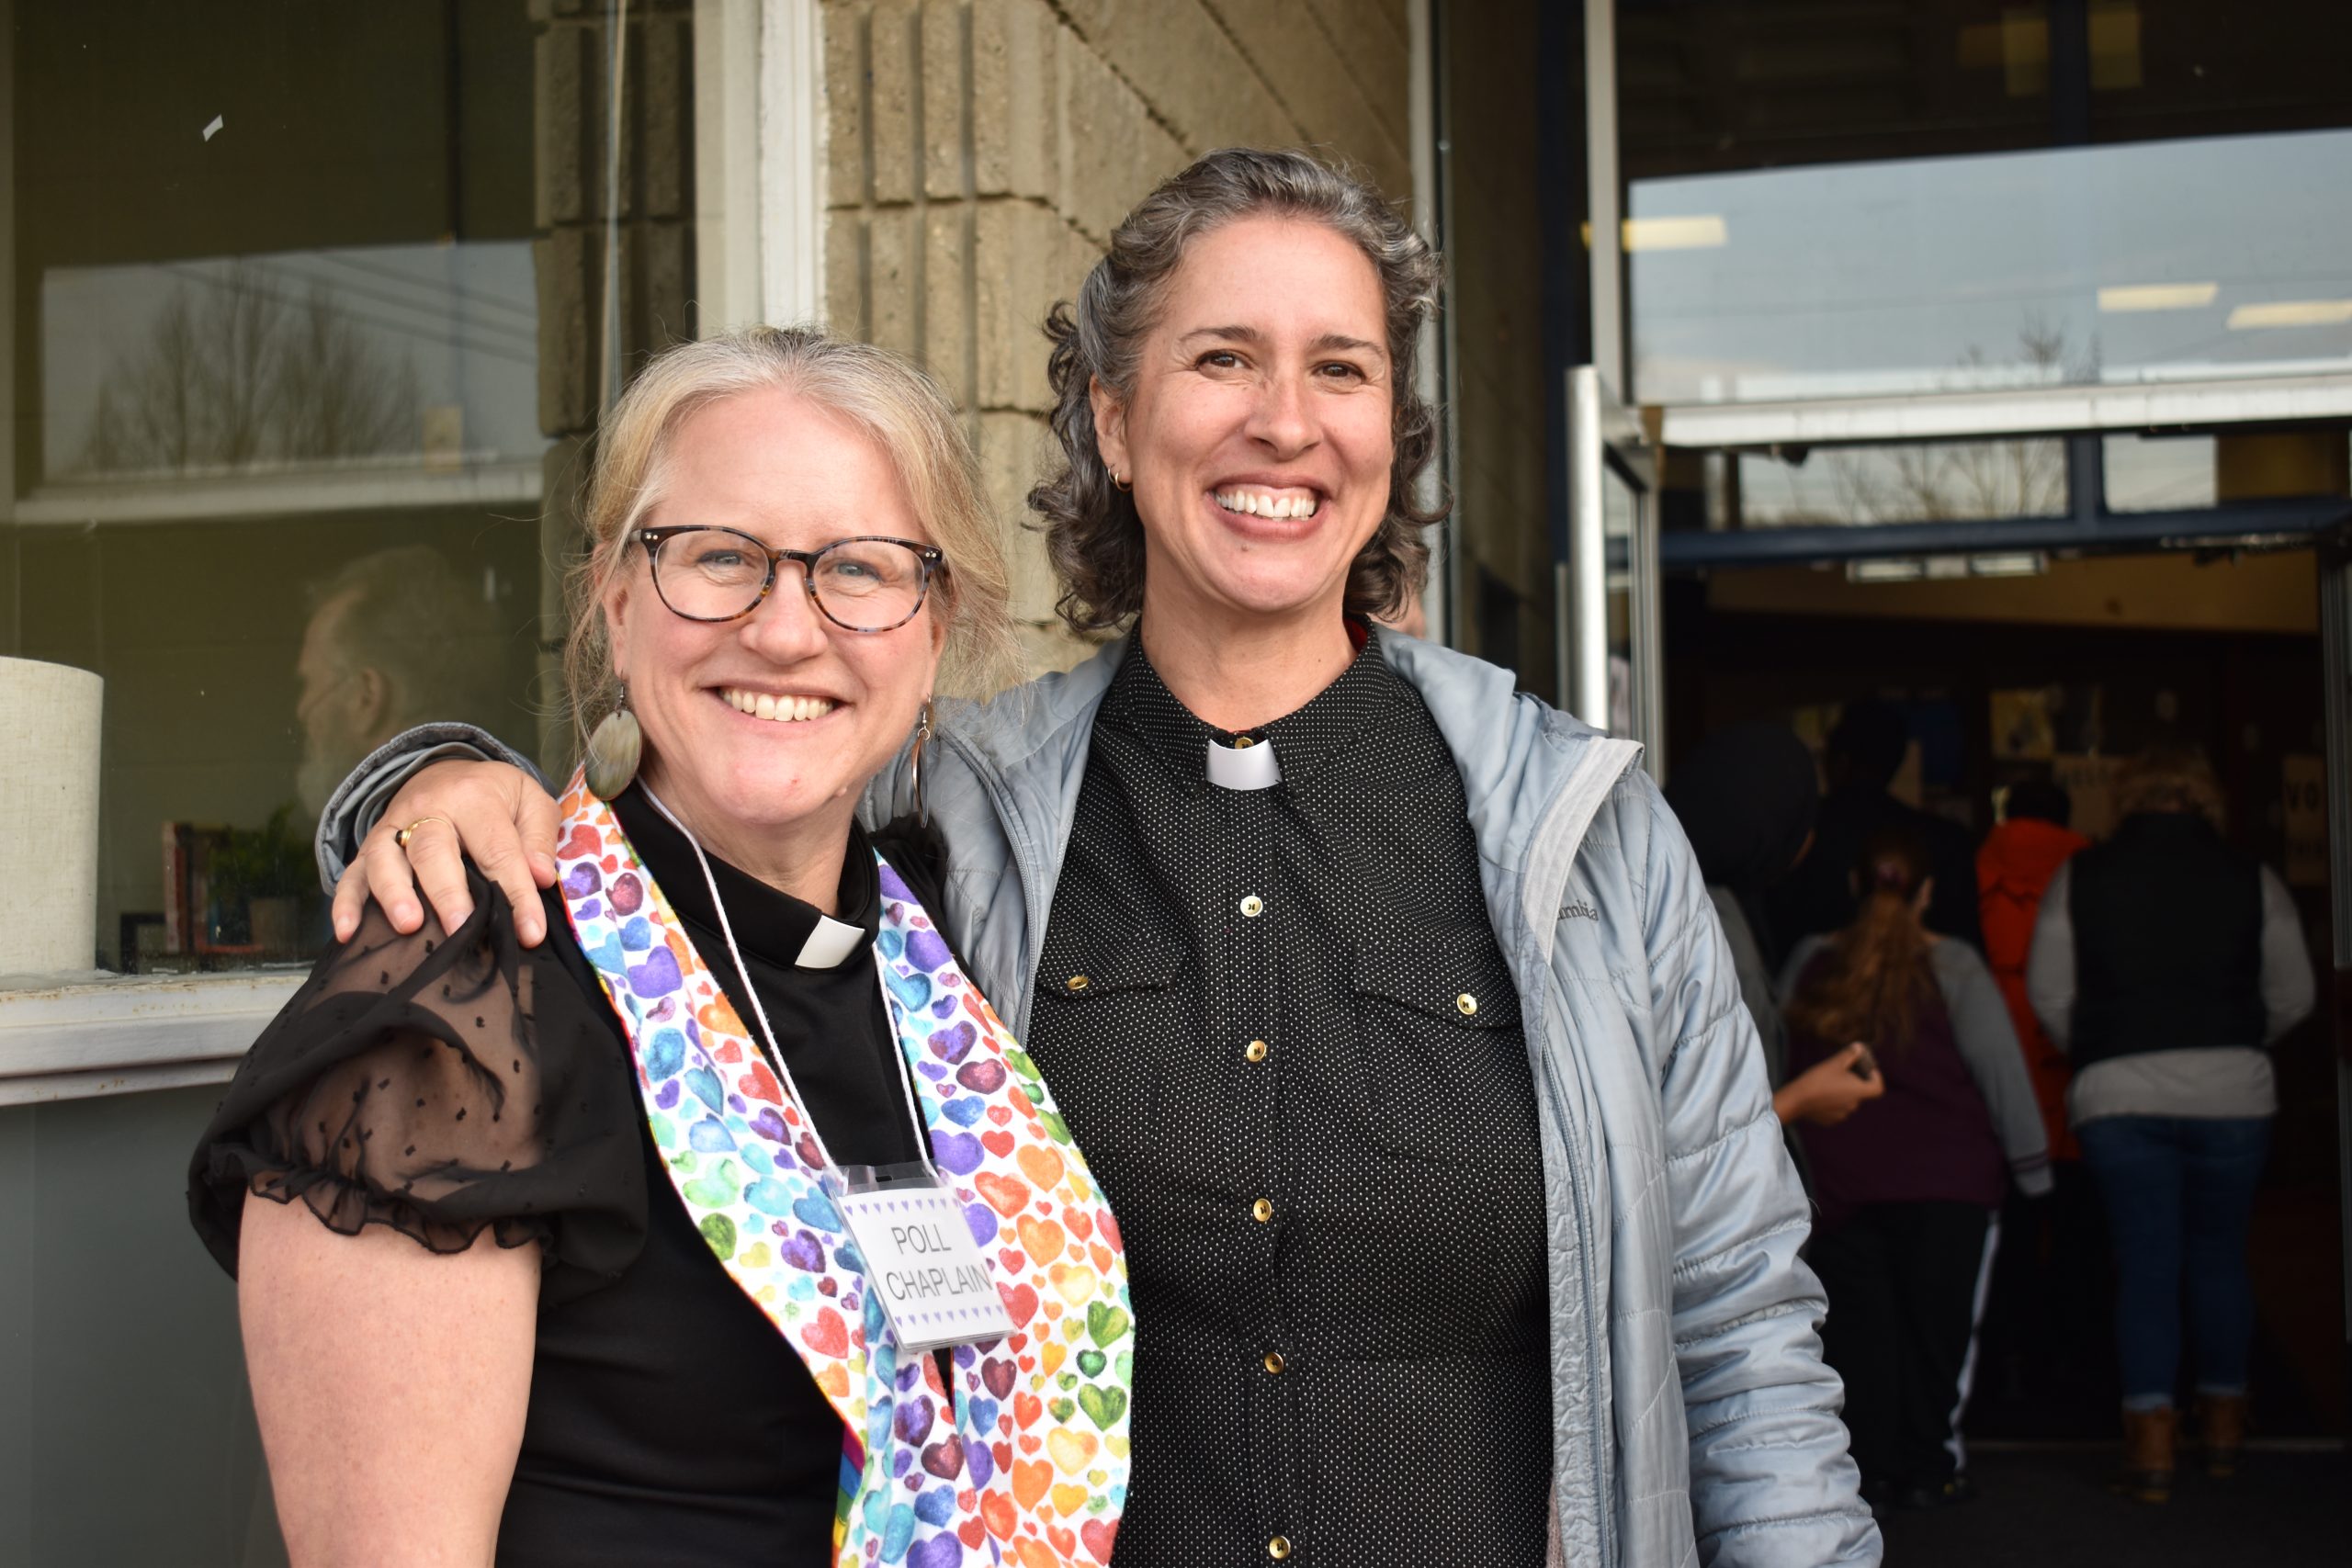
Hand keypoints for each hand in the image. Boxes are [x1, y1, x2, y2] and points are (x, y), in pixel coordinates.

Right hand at [333, 760, 562, 946]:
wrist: (445, 771)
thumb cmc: (495, 796)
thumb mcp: (530, 801)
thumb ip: (539, 836)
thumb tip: (541, 877)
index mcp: (474, 797)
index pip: (497, 850)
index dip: (515, 894)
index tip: (529, 933)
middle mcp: (427, 808)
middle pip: (433, 850)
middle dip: (447, 893)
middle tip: (461, 929)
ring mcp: (392, 828)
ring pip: (386, 859)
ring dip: (394, 893)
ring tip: (409, 926)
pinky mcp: (368, 848)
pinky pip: (352, 874)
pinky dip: (345, 904)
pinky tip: (347, 933)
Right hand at [1773, 1043, 1886, 1127]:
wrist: (1796, 1100)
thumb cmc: (1817, 1079)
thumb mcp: (1834, 1063)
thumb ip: (1850, 1054)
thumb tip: (1860, 1047)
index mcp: (1858, 1092)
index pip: (1878, 1088)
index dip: (1876, 1078)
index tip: (1868, 1070)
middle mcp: (1853, 1105)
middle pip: (1861, 1092)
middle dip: (1854, 1082)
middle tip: (1842, 1072)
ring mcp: (1842, 1115)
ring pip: (1847, 1101)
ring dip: (1842, 1092)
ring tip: (1828, 1083)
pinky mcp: (1830, 1120)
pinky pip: (1836, 1109)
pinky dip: (1832, 1102)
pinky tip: (1819, 1095)